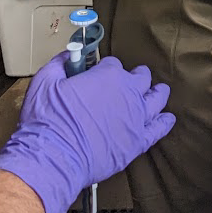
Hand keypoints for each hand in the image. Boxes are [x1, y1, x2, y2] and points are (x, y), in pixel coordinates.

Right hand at [0, 52, 175, 212]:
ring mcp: (136, 118)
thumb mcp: (44, 82)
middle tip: (133, 79)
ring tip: (159, 91)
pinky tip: (168, 119)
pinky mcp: (138, 142)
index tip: (99, 74)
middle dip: (136, 76)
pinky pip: (158, 129)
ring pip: (156, 100)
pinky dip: (164, 123)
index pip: (113, 64)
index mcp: (108, 76)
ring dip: (157, 93)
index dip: (105, 68)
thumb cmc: (47, 119)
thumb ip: (58, 65)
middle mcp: (128, 93)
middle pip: (140, 78)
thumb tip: (67, 56)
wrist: (54, 156)